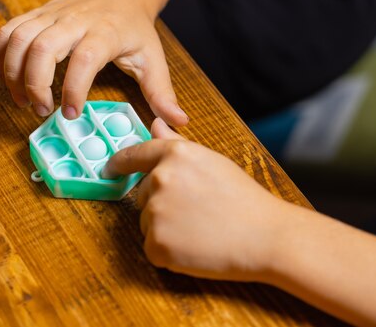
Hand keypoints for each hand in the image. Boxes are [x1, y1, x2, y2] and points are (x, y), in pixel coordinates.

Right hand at [0, 0, 187, 125]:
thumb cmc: (134, 28)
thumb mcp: (153, 59)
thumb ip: (161, 93)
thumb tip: (177, 124)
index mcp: (106, 32)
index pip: (84, 59)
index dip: (73, 89)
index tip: (71, 115)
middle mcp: (74, 20)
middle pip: (41, 46)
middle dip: (34, 84)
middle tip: (41, 111)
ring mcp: (50, 14)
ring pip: (17, 38)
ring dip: (12, 74)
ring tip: (23, 101)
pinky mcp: (36, 14)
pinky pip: (7, 32)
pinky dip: (2, 58)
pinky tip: (11, 79)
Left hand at [103, 118, 287, 281]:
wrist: (265, 236)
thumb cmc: (244, 199)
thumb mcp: (210, 161)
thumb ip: (176, 144)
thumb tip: (155, 123)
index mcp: (174, 155)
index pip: (134, 155)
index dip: (119, 163)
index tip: (110, 169)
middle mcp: (160, 179)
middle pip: (143, 194)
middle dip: (161, 203)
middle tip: (195, 212)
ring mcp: (156, 213)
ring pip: (147, 222)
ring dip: (165, 228)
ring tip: (200, 229)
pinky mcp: (156, 245)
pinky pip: (152, 248)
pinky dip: (169, 252)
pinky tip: (195, 247)